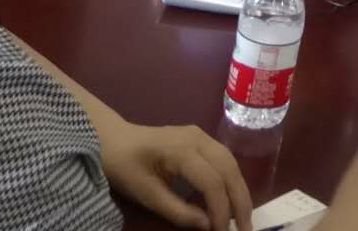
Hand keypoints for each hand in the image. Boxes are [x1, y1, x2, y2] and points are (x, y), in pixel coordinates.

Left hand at [96, 120, 250, 230]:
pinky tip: (229, 199)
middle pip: (229, 169)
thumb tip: (207, 226)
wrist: (112, 139)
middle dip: (240, 201)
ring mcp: (201, 136)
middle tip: (246, 229)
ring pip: (231, 163)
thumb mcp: (146, 194)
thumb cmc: (124, 167)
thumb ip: (177, 211)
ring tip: (242, 217)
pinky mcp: (201, 139)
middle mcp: (198, 138)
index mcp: (181, 150)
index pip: (212, 182)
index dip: (221, 210)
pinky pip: (223, 160)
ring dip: (239, 191)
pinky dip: (230, 181)